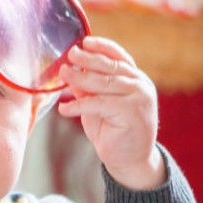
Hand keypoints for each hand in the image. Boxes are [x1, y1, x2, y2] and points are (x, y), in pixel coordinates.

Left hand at [56, 37, 165, 190]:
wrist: (130, 161)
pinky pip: (100, 104)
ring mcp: (138, 97)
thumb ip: (88, 89)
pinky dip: (79, 105)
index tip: (83, 41)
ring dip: (80, 78)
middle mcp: (140, 84)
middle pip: (110, 66)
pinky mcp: (131, 112)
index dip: (101, 47)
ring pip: (104, 82)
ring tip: (63, 74)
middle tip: (70, 54)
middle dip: (88, 59)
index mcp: (134, 78)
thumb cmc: (113, 131)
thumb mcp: (98, 105)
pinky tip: (64, 108)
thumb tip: (70, 72)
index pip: (118, 56)